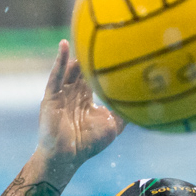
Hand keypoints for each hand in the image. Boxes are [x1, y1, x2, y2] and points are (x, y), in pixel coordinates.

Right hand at [35, 41, 124, 169]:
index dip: (102, 68)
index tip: (115, 52)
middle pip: (82, 72)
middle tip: (103, 40)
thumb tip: (144, 103)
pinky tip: (65, 45)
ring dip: (77, 56)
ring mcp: (61, 94)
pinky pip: (56, 74)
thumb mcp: (113, 126)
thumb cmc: (89, 144)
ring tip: (85, 39)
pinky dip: (60, 60)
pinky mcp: (51, 95)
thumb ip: (123, 113)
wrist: (68, 155)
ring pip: (70, 70)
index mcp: (85, 101)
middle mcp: (73, 95)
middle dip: (90, 59)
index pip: (94, 80)